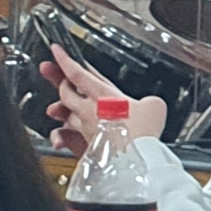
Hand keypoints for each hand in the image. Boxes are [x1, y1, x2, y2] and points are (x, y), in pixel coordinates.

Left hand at [48, 46, 164, 153]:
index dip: (64, 59)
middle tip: (62, 80)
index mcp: (104, 95)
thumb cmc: (143, 135)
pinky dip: (64, 134)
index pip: (78, 73)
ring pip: (67, 115)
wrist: (135, 160)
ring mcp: (87, 129)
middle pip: (65, 92)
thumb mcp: (154, 107)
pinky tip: (64, 136)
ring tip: (62, 109)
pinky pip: (69, 137)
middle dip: (62, 84)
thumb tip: (150, 105)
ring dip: (64, 110)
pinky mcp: (87, 145)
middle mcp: (90, 111)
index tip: (55, 50)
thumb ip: (149, 101)